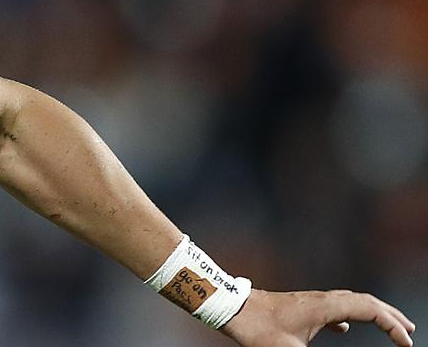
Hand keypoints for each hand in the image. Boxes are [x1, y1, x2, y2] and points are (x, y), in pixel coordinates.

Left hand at [221, 288, 415, 346]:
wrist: (231, 307)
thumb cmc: (257, 330)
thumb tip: (340, 342)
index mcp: (325, 307)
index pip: (370, 310)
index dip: (392, 326)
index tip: (406, 344)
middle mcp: (322, 299)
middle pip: (366, 302)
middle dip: (390, 317)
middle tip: (410, 331)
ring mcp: (311, 301)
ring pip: (351, 302)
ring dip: (372, 314)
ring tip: (389, 327)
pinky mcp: (300, 307)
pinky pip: (333, 307)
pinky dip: (348, 316)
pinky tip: (344, 328)